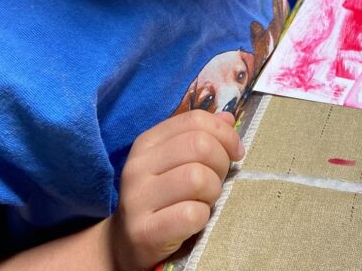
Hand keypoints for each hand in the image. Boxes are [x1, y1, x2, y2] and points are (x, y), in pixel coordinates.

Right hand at [105, 110, 243, 269]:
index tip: (235, 152)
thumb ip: (200, 137)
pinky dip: (202, 217)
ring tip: (203, 201)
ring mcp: (137, 199)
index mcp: (147, 143)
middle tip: (217, 181)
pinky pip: (191, 214)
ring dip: (212, 192)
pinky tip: (193, 221)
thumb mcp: (176, 162)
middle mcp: (138, 166)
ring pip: (198, 178)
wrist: (126, 244)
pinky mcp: (144, 232)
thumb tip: (228, 118)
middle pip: (200, 145)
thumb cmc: (161, 198)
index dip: (225, 133)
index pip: (195, 120)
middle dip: (221, 163)